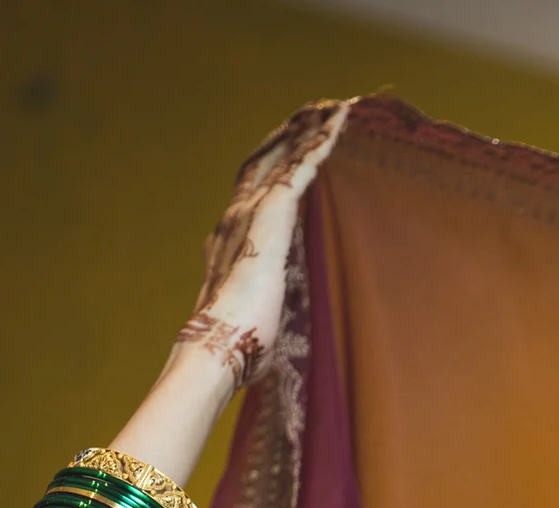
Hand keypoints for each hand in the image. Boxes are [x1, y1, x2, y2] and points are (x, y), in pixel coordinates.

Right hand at [175, 99, 350, 389]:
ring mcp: (252, 213)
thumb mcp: (261, 314)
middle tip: (318, 114)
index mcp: (235, 240)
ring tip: (334, 109)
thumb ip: (272, 301)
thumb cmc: (242, 346)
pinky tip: (338, 125)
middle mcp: (238, 218)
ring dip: (309, 131)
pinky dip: (319, 145)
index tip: (297, 147)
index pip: (257, 191)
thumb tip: (284, 319)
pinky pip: (301, 169)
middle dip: (292, 136)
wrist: (220, 347)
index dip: (277, 165)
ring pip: (283, 157)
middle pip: (267, 161)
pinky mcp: (273, 215)